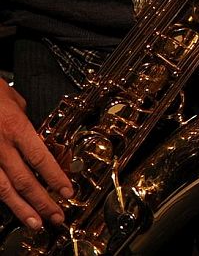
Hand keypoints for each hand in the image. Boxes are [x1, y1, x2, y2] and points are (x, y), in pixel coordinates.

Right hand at [0, 81, 71, 231]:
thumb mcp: (13, 98)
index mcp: (14, 127)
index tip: (67, 192)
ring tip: (35, 223)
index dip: (55, 177)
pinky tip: (10, 209)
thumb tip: (34, 133)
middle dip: (42, 201)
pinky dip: (0, 198)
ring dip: (21, 208)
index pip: (40, 158)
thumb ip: (24, 119)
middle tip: (57, 217)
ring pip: (3, 189)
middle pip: (24, 180)